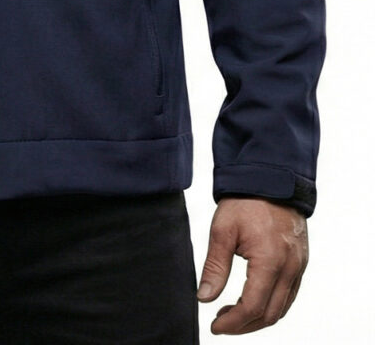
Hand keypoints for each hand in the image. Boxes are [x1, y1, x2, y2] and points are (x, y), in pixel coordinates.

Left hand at [196, 197, 307, 334]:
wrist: (271, 177)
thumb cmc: (245, 201)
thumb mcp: (222, 230)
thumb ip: (215, 267)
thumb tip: (204, 298)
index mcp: (270, 261)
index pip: (253, 307)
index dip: (233, 323)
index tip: (215, 326)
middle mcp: (290, 268)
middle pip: (270, 315)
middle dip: (244, 325)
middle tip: (221, 323)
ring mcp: (299, 266)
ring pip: (282, 308)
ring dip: (258, 318)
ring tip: (233, 314)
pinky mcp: (301, 262)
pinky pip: (289, 294)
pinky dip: (272, 304)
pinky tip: (252, 299)